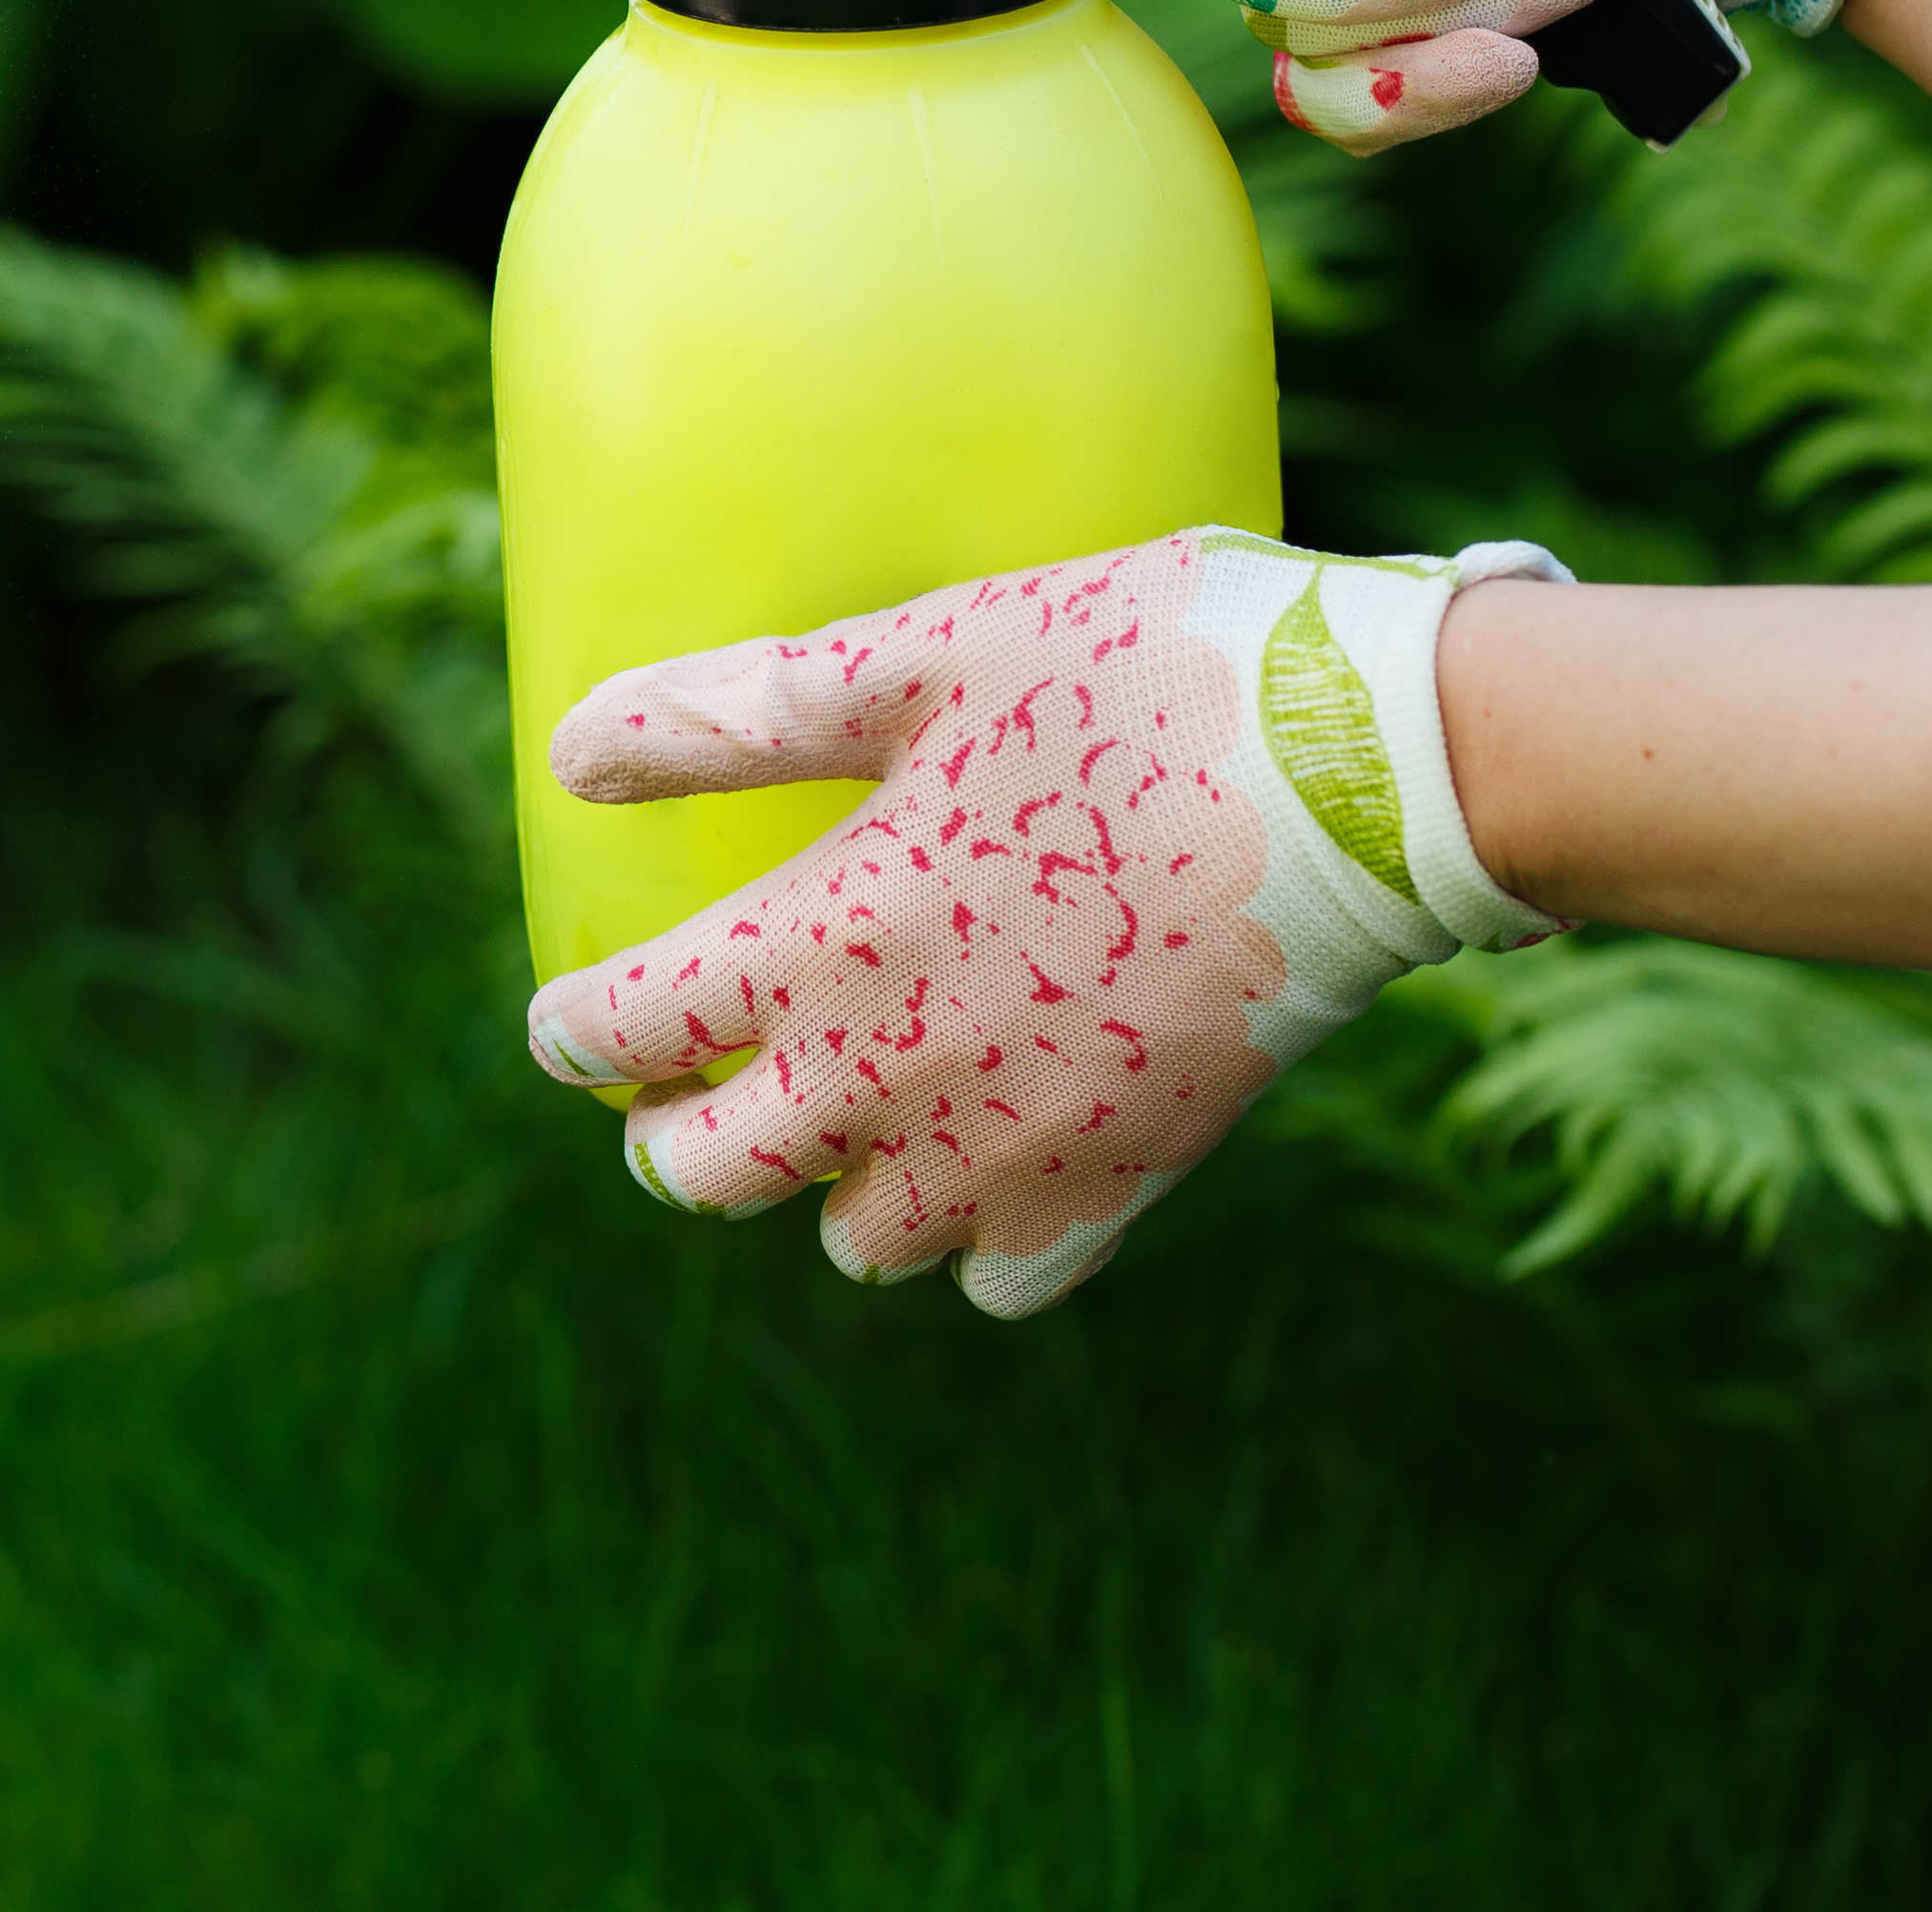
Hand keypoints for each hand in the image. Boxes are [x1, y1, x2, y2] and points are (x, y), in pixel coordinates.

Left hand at [525, 526, 1568, 1313]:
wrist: (1370, 771)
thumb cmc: (1141, 675)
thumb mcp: (923, 655)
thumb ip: (741, 713)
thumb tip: (570, 751)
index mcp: (830, 939)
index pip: (639, 1025)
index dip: (577, 1031)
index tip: (561, 1027)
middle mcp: (901, 1073)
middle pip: (720, 1174)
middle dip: (672, 1145)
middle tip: (671, 1104)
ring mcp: (1019, 1146)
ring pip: (864, 1244)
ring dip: (826, 1196)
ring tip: (836, 1129)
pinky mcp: (1133, 1175)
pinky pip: (1013, 1276)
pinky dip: (980, 1247)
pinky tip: (984, 1173)